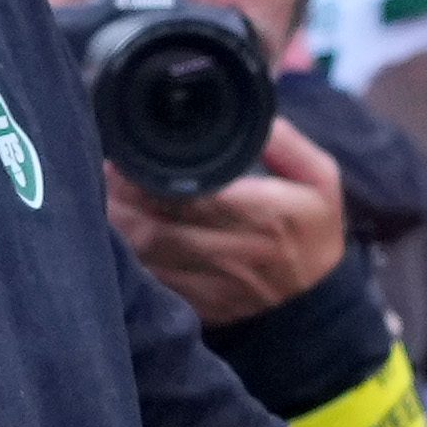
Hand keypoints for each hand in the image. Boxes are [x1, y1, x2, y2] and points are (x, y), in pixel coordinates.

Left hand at [114, 119, 346, 326]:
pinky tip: (117, 234)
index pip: (193, 194)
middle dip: (123, 198)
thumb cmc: (314, 234)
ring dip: (118, 227)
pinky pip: (151, 280)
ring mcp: (213, 284)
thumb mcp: (321, 181)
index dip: (150, 178)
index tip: (127, 157)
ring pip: (147, 254)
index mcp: (263, 214)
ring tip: (104, 197)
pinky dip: (128, 257)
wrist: (317, 308)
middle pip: (158, 225)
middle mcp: (234, 251)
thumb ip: (288, 144)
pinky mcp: (198, 305)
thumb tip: (256, 118)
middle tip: (106, 171)